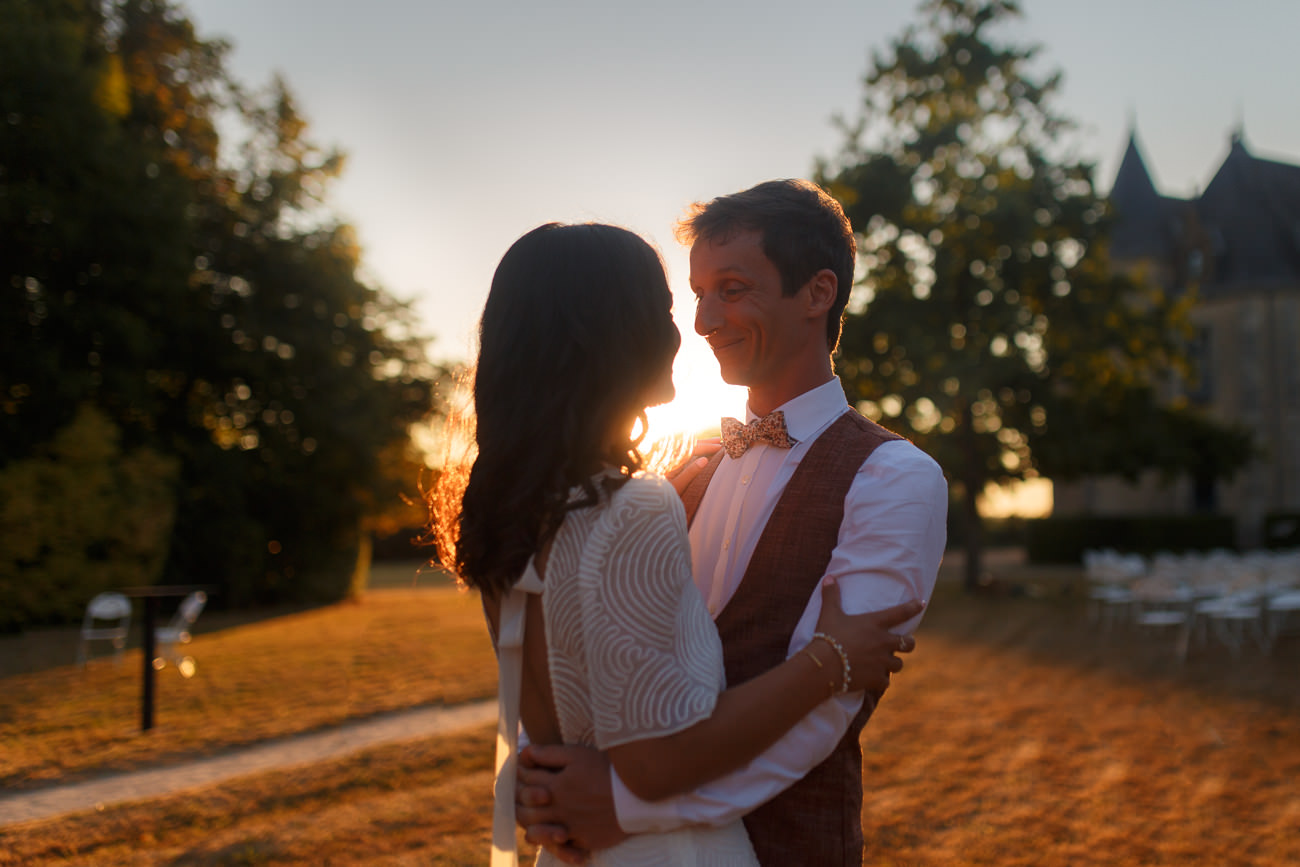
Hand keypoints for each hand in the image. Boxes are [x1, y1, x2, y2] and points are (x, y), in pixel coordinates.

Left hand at [517, 743, 628, 856]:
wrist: (638, 794)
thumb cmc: (608, 769)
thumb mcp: (577, 755)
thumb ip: (549, 754)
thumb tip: (524, 753)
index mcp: (555, 786)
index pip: (526, 781)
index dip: (521, 774)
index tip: (523, 769)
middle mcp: (558, 809)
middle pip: (525, 811)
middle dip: (518, 803)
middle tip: (519, 797)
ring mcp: (570, 827)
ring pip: (537, 834)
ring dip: (531, 827)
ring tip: (534, 822)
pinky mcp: (585, 840)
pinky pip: (563, 849)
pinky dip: (558, 846)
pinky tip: (559, 838)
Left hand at [665, 438, 720, 496]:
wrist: (643, 494)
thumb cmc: (660, 493)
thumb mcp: (677, 486)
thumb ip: (690, 473)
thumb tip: (705, 460)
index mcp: (673, 459)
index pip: (692, 449)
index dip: (706, 447)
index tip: (719, 447)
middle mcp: (669, 454)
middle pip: (689, 444)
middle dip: (705, 443)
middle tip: (719, 441)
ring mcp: (667, 455)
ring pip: (686, 445)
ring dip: (700, 443)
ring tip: (713, 441)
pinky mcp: (665, 458)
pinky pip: (681, 448)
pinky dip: (692, 446)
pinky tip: (697, 446)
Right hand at [813, 578, 922, 694]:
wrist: (824, 665)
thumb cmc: (828, 636)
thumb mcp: (829, 613)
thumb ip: (831, 595)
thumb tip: (828, 577)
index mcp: (875, 624)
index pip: (900, 613)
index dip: (913, 607)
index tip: (921, 604)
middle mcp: (883, 642)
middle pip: (909, 644)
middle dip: (908, 643)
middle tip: (903, 644)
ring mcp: (882, 661)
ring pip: (898, 664)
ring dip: (893, 663)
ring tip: (885, 664)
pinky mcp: (877, 678)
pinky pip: (885, 681)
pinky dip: (880, 681)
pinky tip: (874, 681)